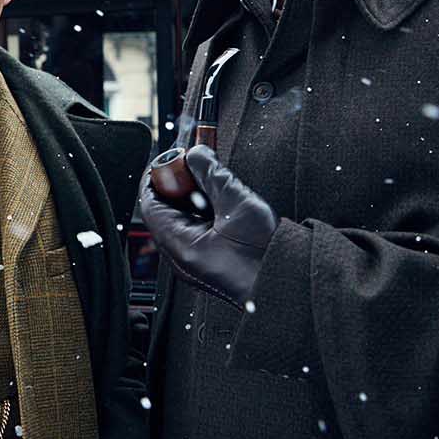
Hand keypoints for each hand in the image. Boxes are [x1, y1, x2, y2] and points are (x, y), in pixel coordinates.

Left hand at [138, 145, 275, 309]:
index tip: (171, 160)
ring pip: (183, 220)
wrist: (288, 283)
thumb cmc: (264, 256)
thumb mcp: (237, 204)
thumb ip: (213, 174)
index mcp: (180, 245)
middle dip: (178, 185)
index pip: (150, 203)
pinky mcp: (210, 262)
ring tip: (212, 184)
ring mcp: (195, 262)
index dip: (157, 177)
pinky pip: (197, 231)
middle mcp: (182, 257)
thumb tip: (197, 154)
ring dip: (194, 198)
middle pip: (166, 210)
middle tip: (195, 167)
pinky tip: (222, 204)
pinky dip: (205, 213)